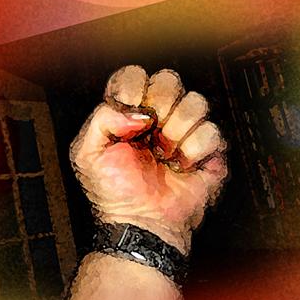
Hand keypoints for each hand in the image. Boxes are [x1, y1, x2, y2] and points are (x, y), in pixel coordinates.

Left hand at [70, 65, 227, 253]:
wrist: (141, 223)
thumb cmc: (113, 193)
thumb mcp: (87, 154)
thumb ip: (101, 118)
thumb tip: (138, 110)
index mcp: (129, 113)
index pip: (135, 75)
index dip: (133, 88)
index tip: (128, 111)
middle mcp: (158, 118)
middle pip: (170, 80)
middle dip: (159, 105)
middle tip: (149, 131)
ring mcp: (183, 133)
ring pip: (196, 102)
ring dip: (176, 131)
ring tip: (165, 154)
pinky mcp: (207, 151)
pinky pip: (212, 132)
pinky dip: (194, 152)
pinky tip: (181, 166)